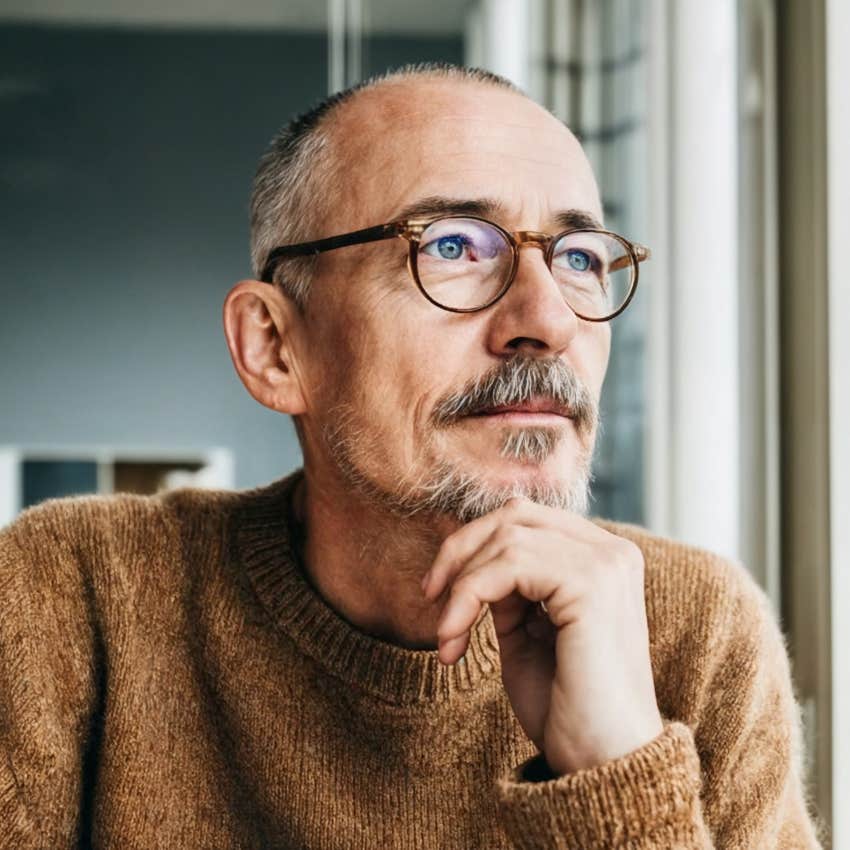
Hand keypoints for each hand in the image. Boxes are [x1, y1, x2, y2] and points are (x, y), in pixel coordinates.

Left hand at [420, 497, 662, 775]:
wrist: (604, 768)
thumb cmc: (566, 708)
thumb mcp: (526, 634)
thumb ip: (508, 589)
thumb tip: (470, 558)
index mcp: (600, 560)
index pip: (525, 520)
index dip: (473, 545)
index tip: (438, 592)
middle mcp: (611, 552)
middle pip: (514, 515)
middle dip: (460, 552)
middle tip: (431, 599)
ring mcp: (606, 564)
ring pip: (507, 537)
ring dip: (462, 584)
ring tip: (448, 637)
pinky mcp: (593, 583)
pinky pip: (509, 564)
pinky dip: (469, 596)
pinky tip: (455, 642)